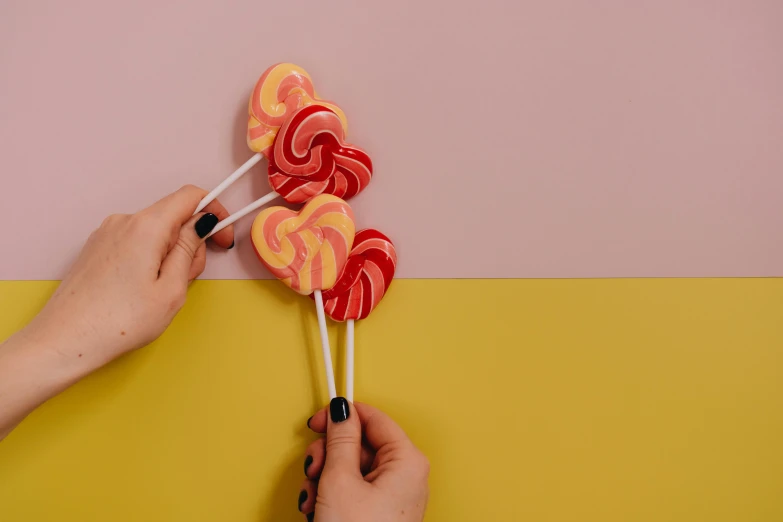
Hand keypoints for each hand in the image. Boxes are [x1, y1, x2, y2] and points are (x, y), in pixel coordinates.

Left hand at [0, 185, 232, 438]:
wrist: (64, 342)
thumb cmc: (117, 322)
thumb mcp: (172, 289)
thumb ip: (190, 250)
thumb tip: (202, 224)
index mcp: (146, 227)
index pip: (190, 196)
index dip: (214, 211)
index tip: (222, 236)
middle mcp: (124, 221)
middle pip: (173, 215)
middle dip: (192, 241)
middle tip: (190, 278)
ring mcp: (106, 233)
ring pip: (155, 230)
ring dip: (171, 252)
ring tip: (163, 291)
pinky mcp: (97, 248)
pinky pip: (135, 241)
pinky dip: (150, 257)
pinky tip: (144, 289)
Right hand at [298, 398, 429, 521]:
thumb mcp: (340, 480)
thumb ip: (339, 440)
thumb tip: (341, 411)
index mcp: (406, 460)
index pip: (373, 418)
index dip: (342, 415)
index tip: (317, 420)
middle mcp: (406, 475)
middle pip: (360, 444)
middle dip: (329, 456)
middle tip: (314, 469)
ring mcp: (394, 496)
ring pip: (352, 468)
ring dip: (325, 478)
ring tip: (315, 498)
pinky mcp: (380, 513)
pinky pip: (354, 490)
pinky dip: (333, 495)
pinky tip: (320, 511)